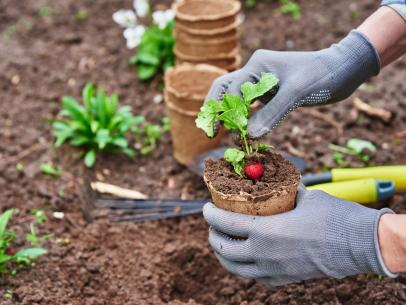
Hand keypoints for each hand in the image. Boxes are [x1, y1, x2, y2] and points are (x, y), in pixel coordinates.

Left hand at [203, 185, 395, 285]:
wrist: (360, 244)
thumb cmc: (333, 217)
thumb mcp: (305, 197)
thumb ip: (287, 192)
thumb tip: (279, 184)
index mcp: (266, 231)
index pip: (225, 224)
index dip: (210, 215)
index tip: (206, 208)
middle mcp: (264, 255)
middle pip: (224, 249)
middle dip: (213, 236)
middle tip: (213, 225)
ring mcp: (274, 271)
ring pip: (236, 269)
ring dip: (224, 256)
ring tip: (222, 244)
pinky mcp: (286, 280)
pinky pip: (255, 277)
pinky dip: (244, 267)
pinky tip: (245, 259)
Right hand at [205, 30, 379, 137]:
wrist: (342, 71)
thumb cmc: (321, 75)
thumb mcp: (297, 92)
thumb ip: (272, 113)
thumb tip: (249, 135)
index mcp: (257, 65)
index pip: (233, 90)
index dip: (232, 112)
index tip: (237, 132)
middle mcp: (255, 73)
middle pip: (224, 90)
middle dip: (215, 110)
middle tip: (210, 133)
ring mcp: (261, 83)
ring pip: (235, 99)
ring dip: (228, 116)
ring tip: (221, 135)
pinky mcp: (270, 94)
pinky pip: (250, 107)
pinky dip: (244, 120)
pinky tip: (242, 132)